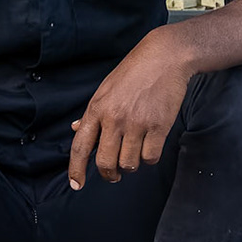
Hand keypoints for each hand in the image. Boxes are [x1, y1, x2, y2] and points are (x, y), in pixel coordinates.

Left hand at [69, 27, 194, 187]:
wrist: (165, 57)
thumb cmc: (134, 71)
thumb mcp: (106, 89)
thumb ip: (93, 113)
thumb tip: (77, 129)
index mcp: (97, 108)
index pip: (80, 146)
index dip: (76, 170)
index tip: (76, 184)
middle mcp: (114, 118)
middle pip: (104, 162)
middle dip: (108, 174)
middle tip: (114, 175)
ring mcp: (137, 123)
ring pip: (128, 163)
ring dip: (131, 165)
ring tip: (135, 152)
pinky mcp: (159, 126)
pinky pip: (150, 157)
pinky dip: (149, 157)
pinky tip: (150, 146)